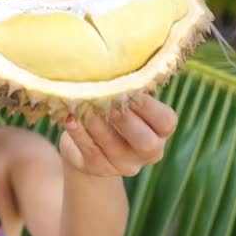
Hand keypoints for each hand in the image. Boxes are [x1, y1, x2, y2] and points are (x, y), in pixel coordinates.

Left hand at [59, 93, 177, 176]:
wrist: (88, 147)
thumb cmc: (112, 114)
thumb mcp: (126, 104)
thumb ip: (127, 92)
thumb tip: (115, 67)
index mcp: (160, 132)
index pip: (165, 122)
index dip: (150, 107)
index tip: (131, 89)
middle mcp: (148, 152)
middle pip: (146, 143)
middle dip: (127, 121)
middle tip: (111, 102)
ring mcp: (124, 164)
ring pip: (113, 147)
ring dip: (98, 125)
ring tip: (85, 106)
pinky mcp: (98, 168)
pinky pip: (89, 151)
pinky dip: (79, 134)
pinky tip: (70, 119)